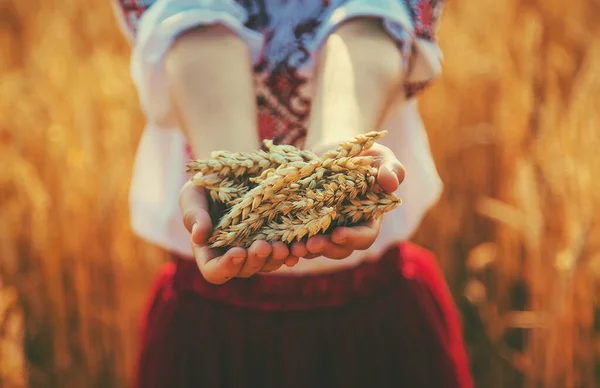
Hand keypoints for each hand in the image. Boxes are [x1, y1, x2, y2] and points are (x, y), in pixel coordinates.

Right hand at [179, 180, 298, 283]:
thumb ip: (193, 214)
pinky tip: (297, 247)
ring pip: (267, 265)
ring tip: (282, 247)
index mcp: (210, 250)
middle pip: (244, 271)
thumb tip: (199, 237)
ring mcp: (256, 247)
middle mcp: (234, 254)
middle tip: (263, 246)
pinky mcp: (275, 237)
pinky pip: (285, 252)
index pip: (214, 271)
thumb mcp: (194, 194)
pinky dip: (291, 252)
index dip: (226, 267)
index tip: (238, 252)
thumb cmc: (205, 184)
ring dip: (275, 259)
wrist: (232, 171)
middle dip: (255, 261)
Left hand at [290, 142, 404, 259]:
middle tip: (310, 244)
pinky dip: (289, 241)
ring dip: (305, 250)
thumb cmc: (365, 155)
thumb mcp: (382, 158)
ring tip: (293, 246)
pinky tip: (278, 241)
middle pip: (339, 249)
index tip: (338, 234)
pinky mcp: (305, 223)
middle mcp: (347, 230)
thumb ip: (391, 169)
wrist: (335, 151)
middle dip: (325, 248)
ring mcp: (325, 229)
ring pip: (316, 248)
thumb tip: (391, 183)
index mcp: (369, 219)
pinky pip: (297, 237)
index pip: (365, 236)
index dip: (353, 238)